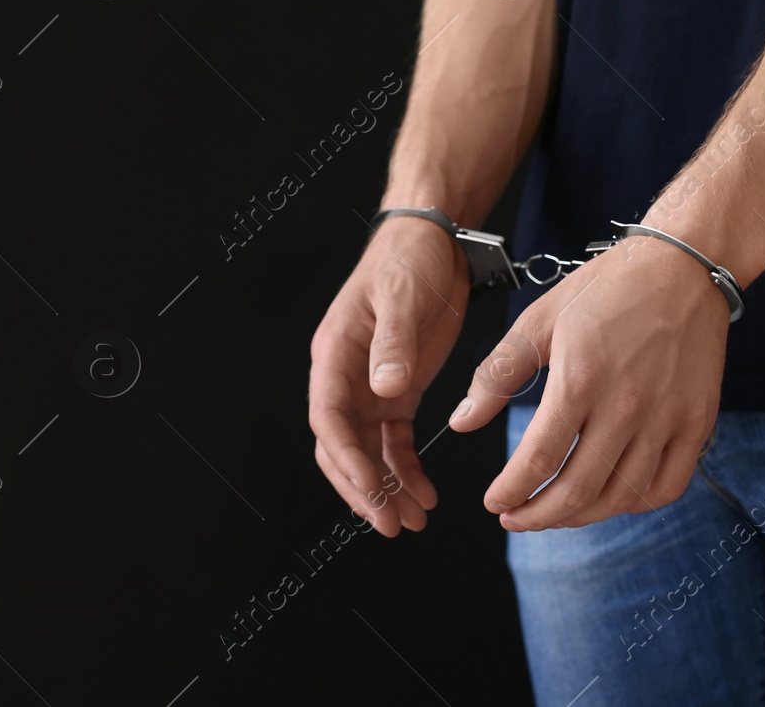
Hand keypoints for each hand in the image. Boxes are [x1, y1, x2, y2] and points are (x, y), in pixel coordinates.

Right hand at [307, 216, 470, 536]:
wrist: (435, 240)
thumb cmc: (410, 260)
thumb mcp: (402, 297)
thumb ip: (393, 343)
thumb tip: (383, 388)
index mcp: (336, 353)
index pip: (329, 419)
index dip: (347, 460)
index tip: (372, 491)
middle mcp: (346, 376)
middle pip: (342, 446)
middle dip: (364, 489)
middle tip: (391, 524)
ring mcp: (370, 386)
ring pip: (368, 452)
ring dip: (387, 487)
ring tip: (413, 520)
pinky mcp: (398, 389)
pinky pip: (394, 441)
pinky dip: (407, 469)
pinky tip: (425, 494)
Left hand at [448, 234, 727, 530]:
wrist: (681, 267)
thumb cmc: (606, 288)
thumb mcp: (539, 320)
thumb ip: (497, 374)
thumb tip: (461, 421)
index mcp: (579, 379)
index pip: (539, 458)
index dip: (512, 490)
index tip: (494, 502)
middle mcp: (626, 405)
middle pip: (579, 489)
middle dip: (540, 515)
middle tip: (517, 519)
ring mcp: (667, 417)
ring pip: (622, 495)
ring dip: (583, 516)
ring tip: (556, 512)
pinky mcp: (697, 421)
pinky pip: (668, 485)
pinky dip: (637, 504)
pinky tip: (611, 498)